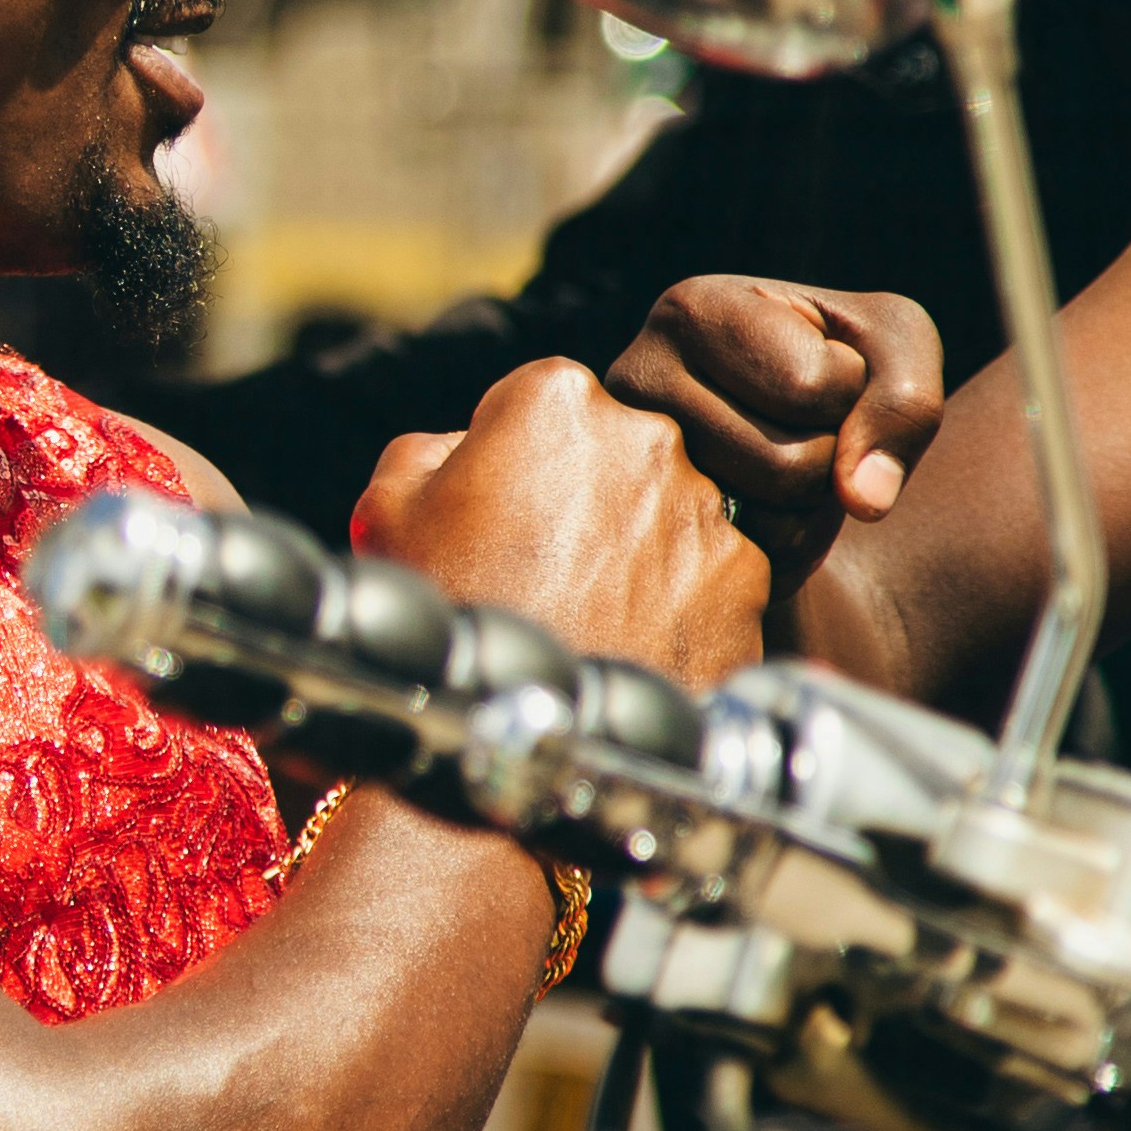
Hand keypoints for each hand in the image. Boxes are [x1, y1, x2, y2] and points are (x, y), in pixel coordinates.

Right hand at [353, 357, 767, 687]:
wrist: (527, 731)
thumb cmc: (449, 614)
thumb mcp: (386, 513)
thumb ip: (425, 450)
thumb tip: (464, 444)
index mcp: (555, 398)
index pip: (538, 404)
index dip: (511, 461)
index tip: (499, 515)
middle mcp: (646, 431)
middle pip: (610, 451)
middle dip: (581, 495)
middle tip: (540, 568)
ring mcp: (704, 504)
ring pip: (664, 509)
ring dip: (633, 545)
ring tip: (585, 612)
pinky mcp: (744, 572)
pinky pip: (707, 571)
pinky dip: (678, 598)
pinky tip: (631, 639)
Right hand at [604, 279, 943, 587]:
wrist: (797, 440)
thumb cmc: (842, 374)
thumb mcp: (895, 348)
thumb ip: (905, 399)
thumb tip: (863, 500)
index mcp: (692, 310)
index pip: (814, 384)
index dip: (854, 392)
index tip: (823, 373)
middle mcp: (635, 387)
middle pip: (792, 463)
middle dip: (833, 457)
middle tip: (803, 429)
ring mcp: (634, 475)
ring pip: (774, 523)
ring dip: (812, 506)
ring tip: (785, 465)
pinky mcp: (650, 541)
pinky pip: (757, 566)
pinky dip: (789, 548)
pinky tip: (765, 509)